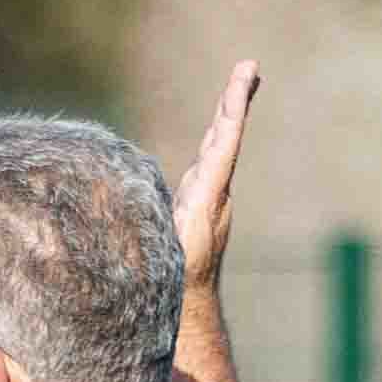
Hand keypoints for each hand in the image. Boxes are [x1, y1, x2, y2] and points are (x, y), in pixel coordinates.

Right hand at [174, 60, 261, 292]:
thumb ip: (153, 229)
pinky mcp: (201, 206)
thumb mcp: (160, 256)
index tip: (244, 80)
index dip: (231, 112)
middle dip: (234, 102)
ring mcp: (209, 200)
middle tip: (249, 68)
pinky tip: (218, 126)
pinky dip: (217, 138)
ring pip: (219, 150)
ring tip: (242, 83)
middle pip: (225, 139)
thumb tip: (133, 202)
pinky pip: (211, 164)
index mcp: (206, 203)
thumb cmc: (170, 288)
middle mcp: (214, 197)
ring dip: (227, 114)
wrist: (189, 313)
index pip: (222, 148)